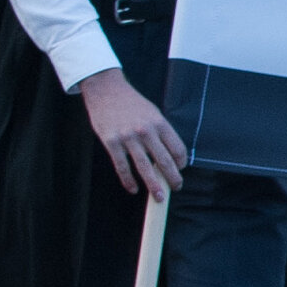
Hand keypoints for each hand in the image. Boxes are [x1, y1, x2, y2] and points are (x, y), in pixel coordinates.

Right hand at [80, 69, 188, 197]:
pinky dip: (128, 181)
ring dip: (153, 185)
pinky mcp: (111, 142)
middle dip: (172, 178)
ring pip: (144, 167)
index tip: (180, 169)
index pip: (177, 148)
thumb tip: (170, 155)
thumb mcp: (152, 112)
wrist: (106, 90)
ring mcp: (128, 137)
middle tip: (176, 187)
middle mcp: (146, 131)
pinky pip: (122, 166)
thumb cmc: (131, 103)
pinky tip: (133, 189)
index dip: (181, 162)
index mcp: (159, 123)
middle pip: (164, 161)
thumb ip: (161, 132)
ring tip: (158, 197)